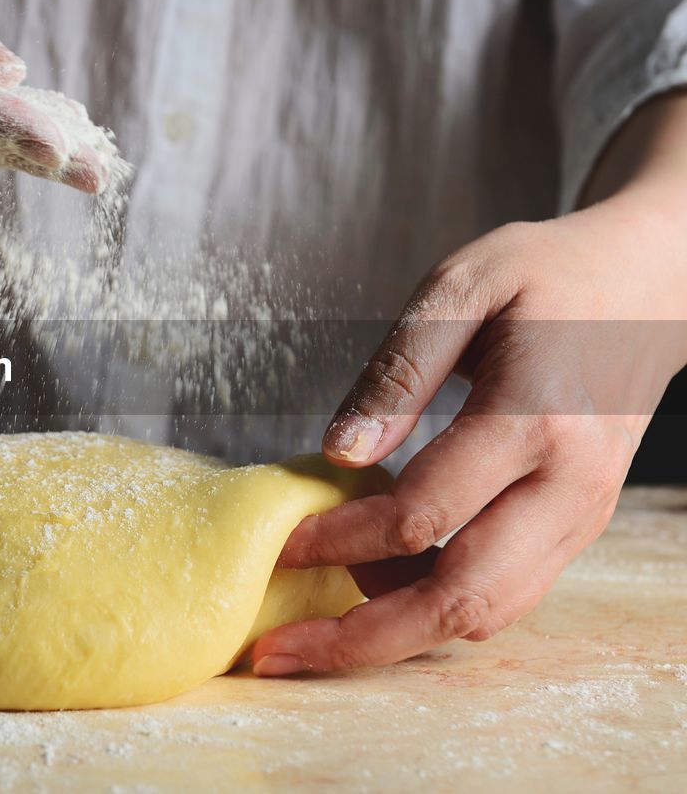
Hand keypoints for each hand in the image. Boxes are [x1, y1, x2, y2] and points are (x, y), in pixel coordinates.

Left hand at [250, 93, 686, 675]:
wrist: (649, 285)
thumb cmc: (548, 276)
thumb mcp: (462, 286)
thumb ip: (397, 370)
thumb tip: (340, 452)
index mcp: (534, 422)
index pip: (421, 514)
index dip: (338, 540)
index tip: (278, 545)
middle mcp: (567, 487)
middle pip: (460, 600)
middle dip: (359, 638)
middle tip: (277, 650)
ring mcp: (579, 516)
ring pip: (486, 614)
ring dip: (396, 631)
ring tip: (319, 613)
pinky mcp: (575, 527)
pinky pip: (505, 596)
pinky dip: (436, 606)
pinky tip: (378, 580)